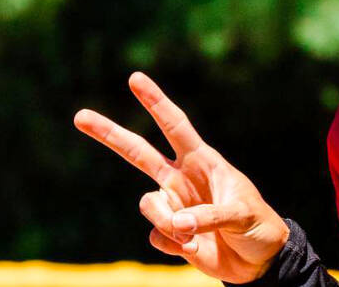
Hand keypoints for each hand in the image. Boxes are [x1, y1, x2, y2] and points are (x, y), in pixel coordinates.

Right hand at [74, 72, 289, 282]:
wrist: (259, 259)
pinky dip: (176, 247)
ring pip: (148, 206)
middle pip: (138, 153)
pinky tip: (197, 248)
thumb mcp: (242, 213)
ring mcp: (173, 206)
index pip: (174, 125)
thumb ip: (209, 215)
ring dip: (168, 222)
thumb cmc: (257, 225)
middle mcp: (181, 179)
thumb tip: (177, 224)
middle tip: (79, 116)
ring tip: (196, 234)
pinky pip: (157, 238)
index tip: (135, 78)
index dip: (155, 102)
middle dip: (110, 134)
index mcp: (203, 161)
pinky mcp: (169, 235)